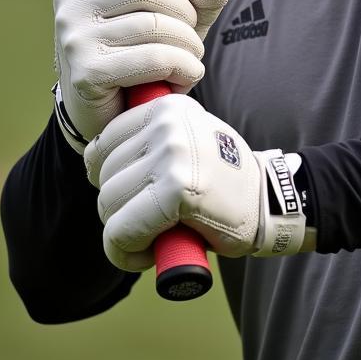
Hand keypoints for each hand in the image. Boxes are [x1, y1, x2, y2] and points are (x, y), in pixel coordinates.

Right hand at [52, 0, 227, 151]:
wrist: (111, 118)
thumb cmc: (143, 58)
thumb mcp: (174, 20)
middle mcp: (72, 7)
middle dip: (185, 14)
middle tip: (193, 38)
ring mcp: (75, 39)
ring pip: (154, 26)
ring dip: (189, 46)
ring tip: (192, 60)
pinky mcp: (87, 72)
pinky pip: (153, 58)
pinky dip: (183, 67)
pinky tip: (186, 76)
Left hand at [84, 94, 312, 270]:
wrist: (266, 202)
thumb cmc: (220, 182)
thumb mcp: (185, 143)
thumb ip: (147, 142)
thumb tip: (94, 161)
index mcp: (167, 107)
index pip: (102, 143)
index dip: (109, 179)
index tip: (132, 196)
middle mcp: (167, 123)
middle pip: (101, 175)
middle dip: (118, 208)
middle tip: (149, 221)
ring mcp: (171, 154)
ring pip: (108, 204)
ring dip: (124, 232)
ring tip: (155, 234)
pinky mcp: (176, 190)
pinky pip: (121, 231)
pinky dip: (128, 252)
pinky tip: (151, 253)